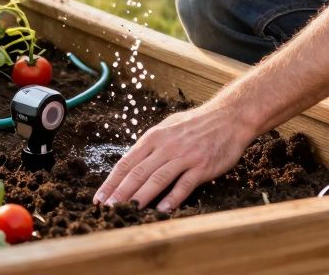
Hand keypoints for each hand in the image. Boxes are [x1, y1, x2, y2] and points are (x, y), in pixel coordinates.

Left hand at [93, 101, 255, 211]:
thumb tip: (132, 164)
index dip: (111, 182)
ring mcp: (184, 156)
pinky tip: (161, 210)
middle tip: (107, 209)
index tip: (99, 198)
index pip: (126, 163)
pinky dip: (172, 198)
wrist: (229, 117)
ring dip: (140, 197)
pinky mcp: (202, 166)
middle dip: (120, 193)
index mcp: (154, 137)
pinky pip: (184, 184)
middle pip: (138, 172)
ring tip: (127, 211)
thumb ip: (151, 146)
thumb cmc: (196, 124)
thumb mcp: (168, 128)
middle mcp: (166, 146)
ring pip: (157, 179)